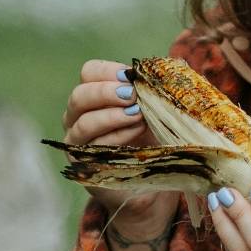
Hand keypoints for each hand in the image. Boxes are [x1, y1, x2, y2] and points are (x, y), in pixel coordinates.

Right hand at [62, 58, 162, 225]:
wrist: (154, 185)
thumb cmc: (155, 143)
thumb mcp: (160, 111)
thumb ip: (160, 89)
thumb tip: (173, 65)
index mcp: (95, 98)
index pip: (89, 73)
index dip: (108, 71)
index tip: (131, 77)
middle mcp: (78, 119)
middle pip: (79, 96)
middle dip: (107, 93)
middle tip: (133, 96)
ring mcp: (78, 144)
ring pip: (83, 123)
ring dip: (113, 116)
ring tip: (138, 116)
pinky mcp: (84, 167)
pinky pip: (92, 149)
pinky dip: (115, 138)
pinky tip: (135, 133)